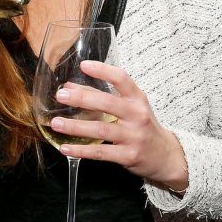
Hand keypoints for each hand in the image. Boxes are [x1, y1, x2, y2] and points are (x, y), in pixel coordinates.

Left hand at [48, 60, 188, 192]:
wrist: (165, 156)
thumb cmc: (142, 126)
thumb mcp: (129, 108)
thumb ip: (101, 96)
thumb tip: (70, 87)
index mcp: (137, 99)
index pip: (122, 79)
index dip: (103, 70)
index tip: (84, 65)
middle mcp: (137, 115)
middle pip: (107, 103)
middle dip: (82, 98)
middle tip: (61, 95)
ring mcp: (134, 136)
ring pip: (101, 129)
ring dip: (76, 126)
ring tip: (56, 124)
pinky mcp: (128, 156)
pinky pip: (100, 153)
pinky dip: (81, 150)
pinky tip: (65, 148)